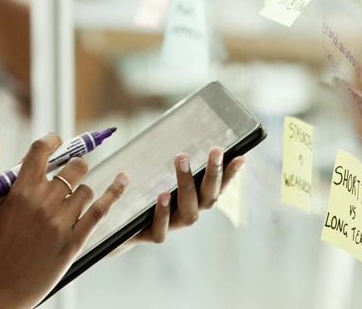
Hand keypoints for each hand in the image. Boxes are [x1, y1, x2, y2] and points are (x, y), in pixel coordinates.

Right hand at [0, 134, 128, 308]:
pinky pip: (99, 211)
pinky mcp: (74, 241)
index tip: (58, 141)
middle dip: (75, 165)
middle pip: (73, 167)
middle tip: (74, 170)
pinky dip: (112, 195)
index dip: (53, 140)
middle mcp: (43, 202)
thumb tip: (34, 163)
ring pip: (86, 190)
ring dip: (81, 191)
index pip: (41, 151)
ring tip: (74, 200)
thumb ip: (15, 185)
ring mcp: (61, 222)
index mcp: (20, 191)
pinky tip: (122, 181)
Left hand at [130, 147, 244, 243]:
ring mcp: (174, 225)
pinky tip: (162, 194)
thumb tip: (183, 126)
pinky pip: (161, 230)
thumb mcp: (157, 171)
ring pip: (189, 212)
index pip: (218, 185)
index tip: (241, 157)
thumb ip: (172, 158)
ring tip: (181, 158)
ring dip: (187, 184)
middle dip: (214, 173)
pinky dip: (162, 213)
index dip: (231, 173)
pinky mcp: (153, 235)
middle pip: (208, 197)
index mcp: (195, 198)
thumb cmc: (144, 192)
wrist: (120, 227)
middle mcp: (189, 213)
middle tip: (216, 149)